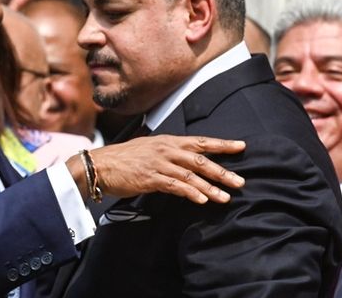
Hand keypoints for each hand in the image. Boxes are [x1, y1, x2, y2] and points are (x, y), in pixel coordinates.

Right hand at [67, 135, 245, 203]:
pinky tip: (201, 200)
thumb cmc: (124, 158)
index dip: (221, 144)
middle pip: (201, 160)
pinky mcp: (151, 178)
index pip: (200, 142)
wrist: (100, 164)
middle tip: (240, 182)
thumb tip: (185, 159)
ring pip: (191, 175)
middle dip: (223, 171)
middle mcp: (166, 150)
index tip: (241, 146)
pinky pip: (175, 186)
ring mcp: (159, 164)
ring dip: (210, 188)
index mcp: (168, 141)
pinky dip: (190, 193)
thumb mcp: (149, 148)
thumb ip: (168, 153)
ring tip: (225, 197)